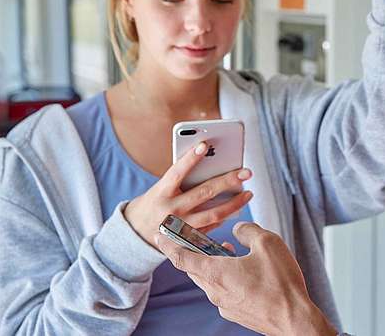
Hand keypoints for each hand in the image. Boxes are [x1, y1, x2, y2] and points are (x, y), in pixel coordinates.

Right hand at [124, 141, 252, 247]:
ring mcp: (181, 227)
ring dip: (235, 203)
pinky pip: (212, 226)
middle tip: (247, 172)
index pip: (177, 172)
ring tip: (248, 193)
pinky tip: (236, 207)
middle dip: (228, 181)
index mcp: (161, 192)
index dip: (190, 159)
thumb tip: (212, 165)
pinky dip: (225, 216)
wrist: (135, 233)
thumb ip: (181, 178)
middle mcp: (171, 210)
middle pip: (204, 193)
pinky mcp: (189, 239)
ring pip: (214, 214)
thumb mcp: (160, 187)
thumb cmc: (155, 201)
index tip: (205, 145)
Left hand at [156, 223, 336, 335]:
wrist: (294, 320)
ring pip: (208, 278)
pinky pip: (221, 289)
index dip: (168, 244)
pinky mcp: (235, 312)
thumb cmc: (281, 283)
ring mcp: (224, 304)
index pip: (182, 257)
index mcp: (216, 272)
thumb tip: (238, 230)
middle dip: (190, 250)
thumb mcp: (267, 243)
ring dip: (210, 261)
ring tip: (224, 247)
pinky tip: (240, 267)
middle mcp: (215, 290)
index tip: (158, 235)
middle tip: (191, 235)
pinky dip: (223, 274)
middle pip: (193, 268)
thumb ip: (248, 231)